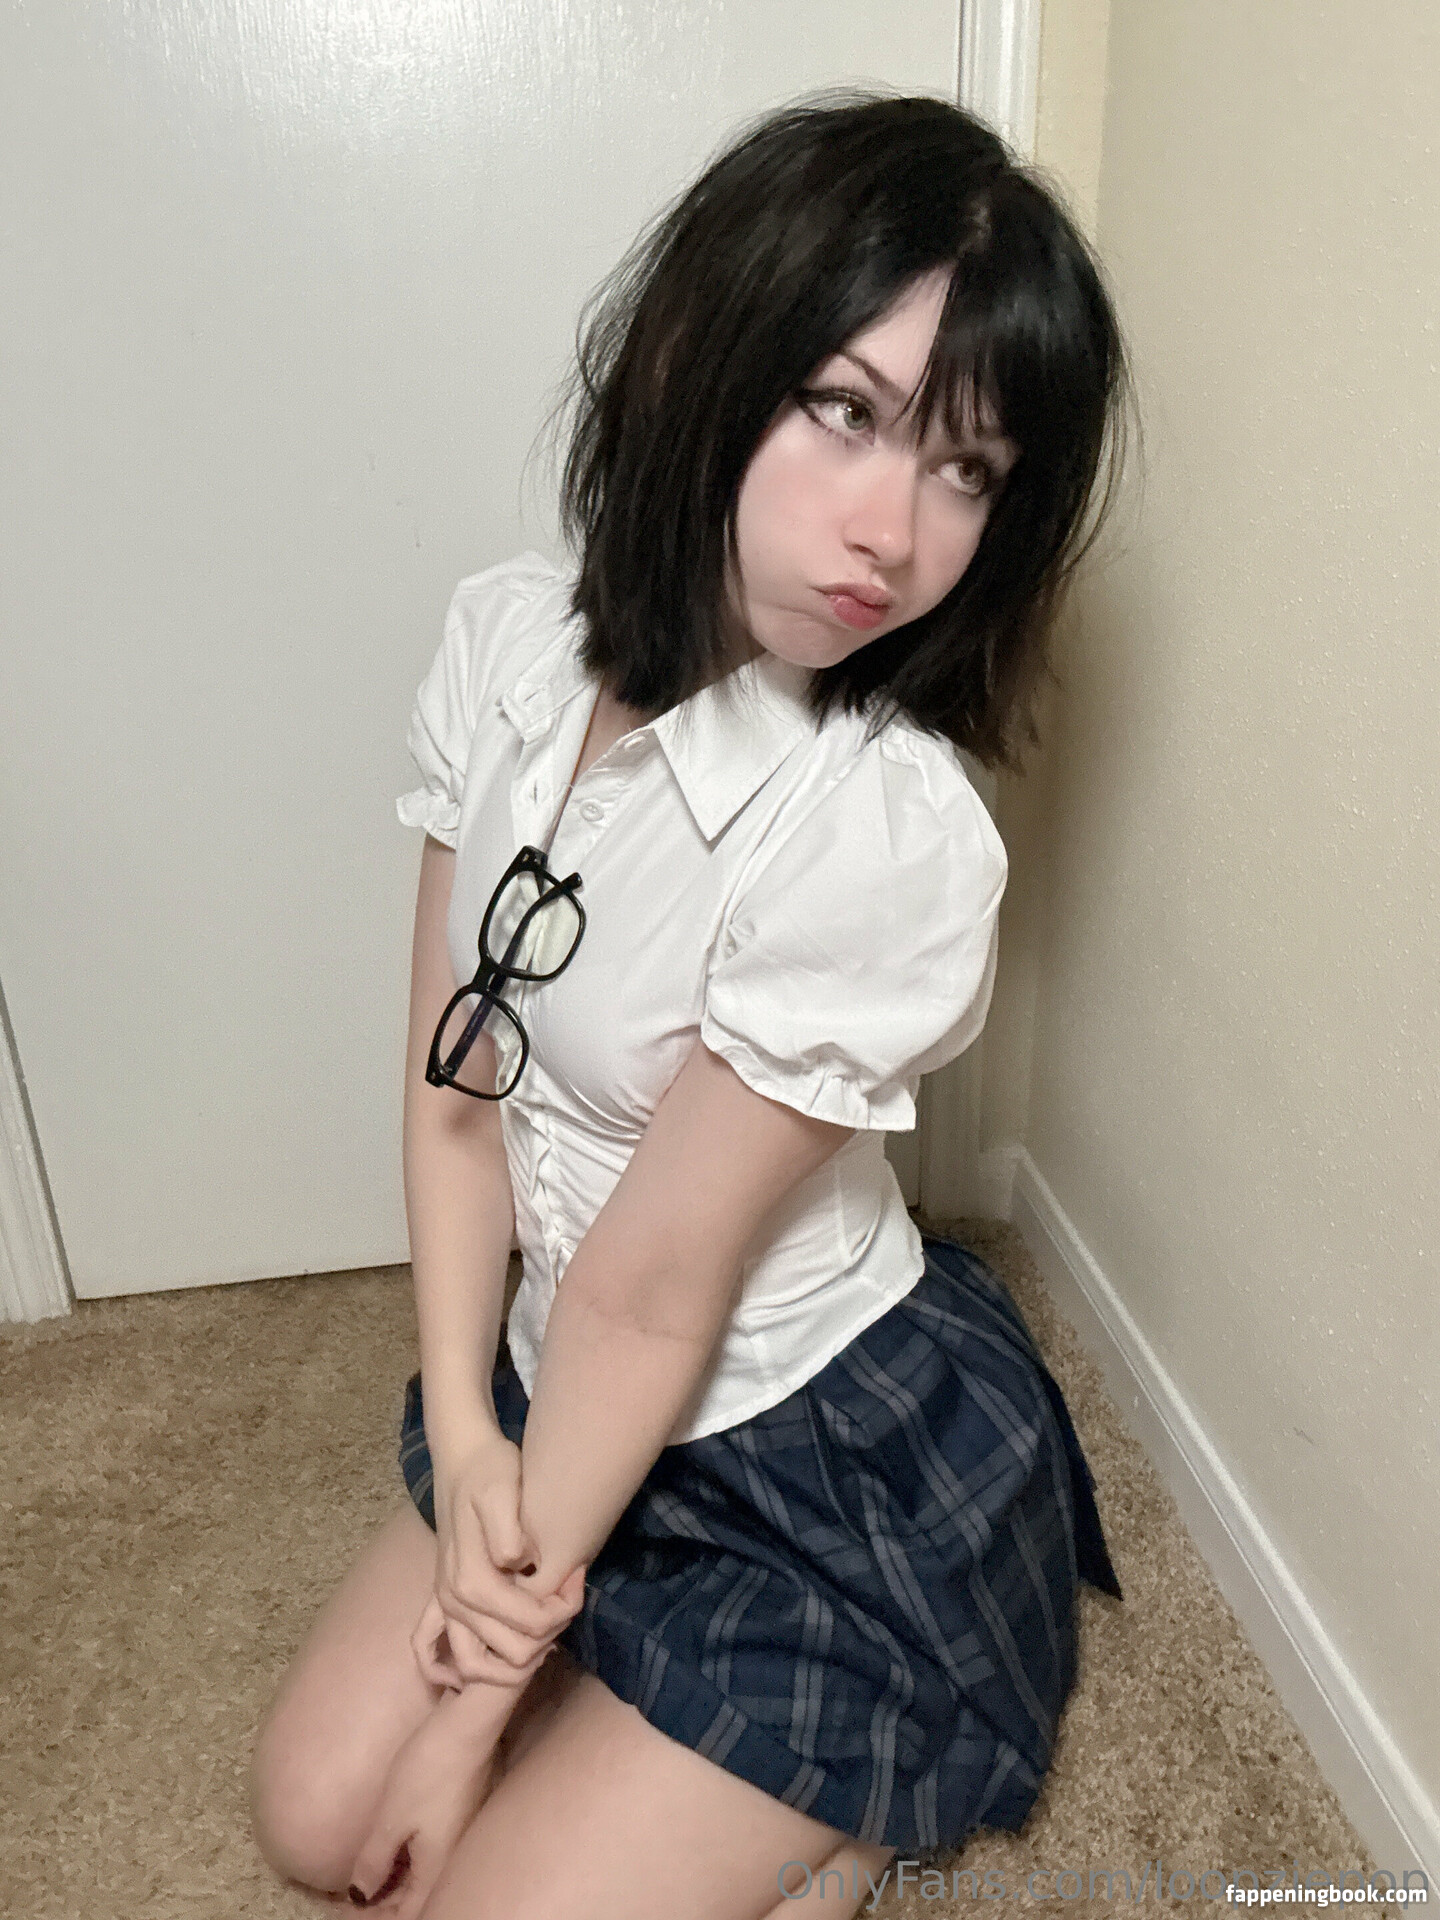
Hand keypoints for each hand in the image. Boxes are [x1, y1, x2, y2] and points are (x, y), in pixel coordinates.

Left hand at [344, 1696, 501, 1914]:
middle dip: (379, 1904)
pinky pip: (426, 1856)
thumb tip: (359, 1895)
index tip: (343, 1908)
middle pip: (413, 1900)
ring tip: (362, 1876)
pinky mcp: (456, 1816)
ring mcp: (456, 1837)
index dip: (372, 1917)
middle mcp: (451, 1860)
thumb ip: (374, 1861)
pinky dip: (404, 1863)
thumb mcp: (393, 1817)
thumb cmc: (429, 1770)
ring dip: (391, 1883)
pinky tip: (388, 1851)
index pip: (405, 1916)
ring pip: (420, 1877)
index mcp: (436, 1869)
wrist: (468, 1724)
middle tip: (346, 1897)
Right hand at [427, 1426, 586, 1683]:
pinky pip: (431, 1654)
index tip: (579, 1577)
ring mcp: (445, 1605)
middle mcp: (453, 1602)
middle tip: (570, 1593)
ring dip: (518, 1661)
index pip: (533, 1625)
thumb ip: (507, 1528)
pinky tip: (485, 1667)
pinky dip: (454, 1672)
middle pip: (515, 1653)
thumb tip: (515, 1561)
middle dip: (552, 1632)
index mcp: (472, 1582)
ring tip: (547, 1625)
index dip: (566, 1609)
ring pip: (479, 1669)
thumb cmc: (490, 1470)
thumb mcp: (504, 1488)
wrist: (464, 1457)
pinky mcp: (443, 1601)